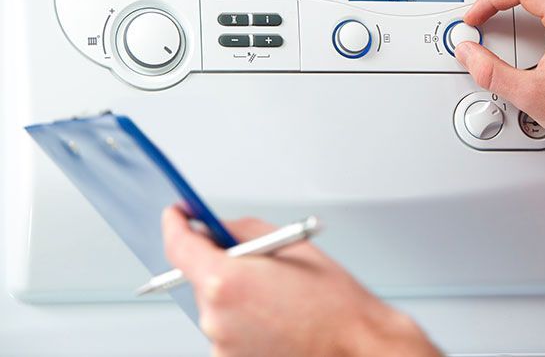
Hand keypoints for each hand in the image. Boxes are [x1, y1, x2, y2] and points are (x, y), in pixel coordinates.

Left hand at [162, 208, 440, 356]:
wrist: (354, 348)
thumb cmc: (332, 302)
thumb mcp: (290, 245)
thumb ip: (241, 231)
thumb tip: (213, 228)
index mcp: (225, 281)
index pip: (179, 245)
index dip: (175, 224)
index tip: (177, 215)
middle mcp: (214, 318)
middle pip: (200, 277)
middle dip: (223, 265)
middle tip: (259, 262)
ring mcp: (220, 346)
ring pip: (216, 305)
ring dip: (237, 296)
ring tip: (280, 299)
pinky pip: (228, 330)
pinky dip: (246, 321)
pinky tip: (278, 319)